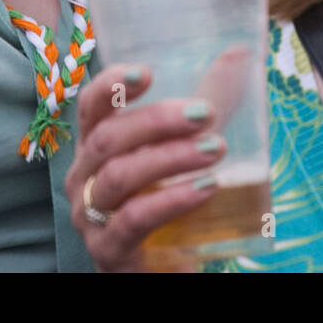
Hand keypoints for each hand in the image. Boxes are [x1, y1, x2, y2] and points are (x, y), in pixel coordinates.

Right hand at [66, 64, 228, 271]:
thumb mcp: (186, 148)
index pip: (89, 106)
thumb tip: (238, 53)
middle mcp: (84, 178)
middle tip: (205, 114)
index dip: (111, 85)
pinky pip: (134, 220)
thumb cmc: (171, 203)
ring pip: (119, 177)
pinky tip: (204, 189)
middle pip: (107, 139)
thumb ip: (207, 104)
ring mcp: (90, 217)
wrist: (166, 268)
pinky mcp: (108, 252)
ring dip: (169, 158)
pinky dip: (170, 200)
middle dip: (156, 121)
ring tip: (215, 150)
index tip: (147, 71)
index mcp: (95, 147)